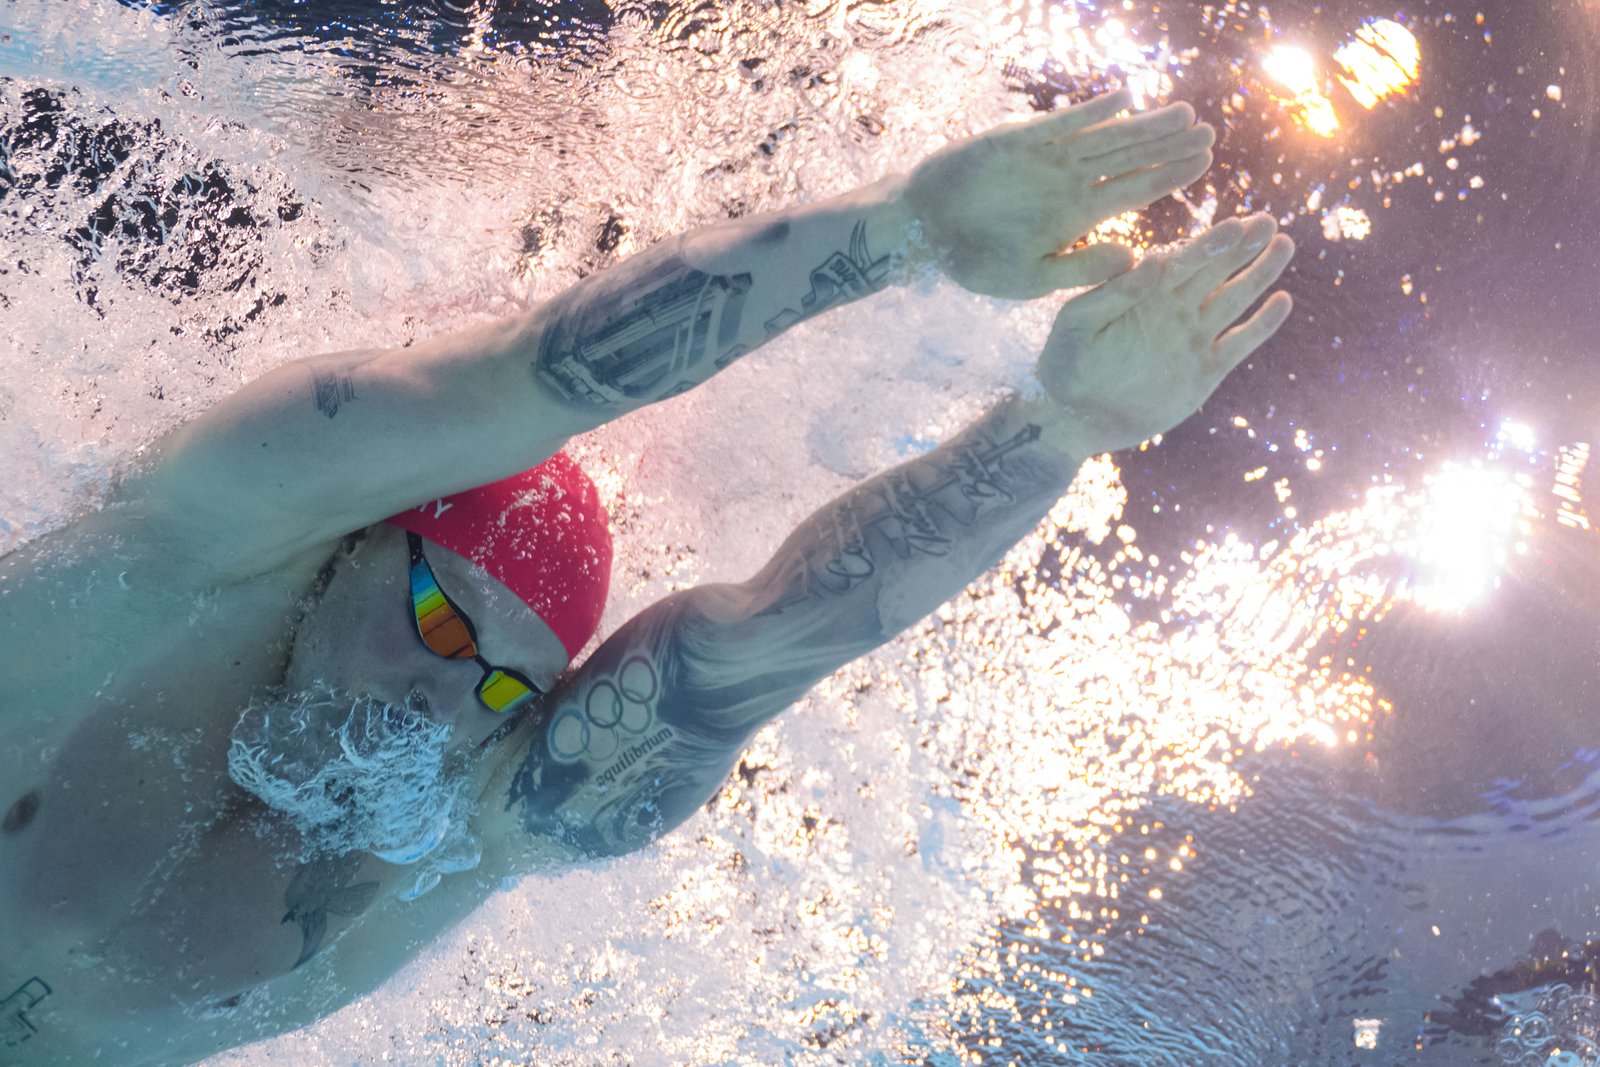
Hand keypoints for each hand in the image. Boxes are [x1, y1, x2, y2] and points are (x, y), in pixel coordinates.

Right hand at [903, 89, 1214, 299]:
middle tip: (1210, 134)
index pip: (1132, 192)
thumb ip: (1080, 268)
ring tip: (1184, 115)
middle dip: (1168, 147)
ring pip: (1105, 138)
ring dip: (1143, 126)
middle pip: (1129, 159)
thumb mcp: (1029, 279)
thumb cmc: (972, 260)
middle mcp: (1068, 184)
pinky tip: (1126, 100)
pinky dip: (1092, 112)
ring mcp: (1046, 160)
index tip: (1204, 165)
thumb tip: (1135, 260)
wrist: (921, 232)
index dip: (1167, 177)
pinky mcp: (1019, 140)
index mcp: (1074, 217)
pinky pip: (1063, 123)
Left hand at [1037, 214, 1294, 455]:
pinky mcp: (1205, 370)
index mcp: (1144, 292)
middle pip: (1215, 271)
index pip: (1182, 260)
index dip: (1209, 243)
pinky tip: (1282, 301)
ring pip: (1234, 299)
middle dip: (1242, 246)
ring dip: (1258, 274)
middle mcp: (1173, 308)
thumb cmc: (1065, 366)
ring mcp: (1192, 338)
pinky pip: (1239, 342)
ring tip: (1283, 245)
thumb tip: (1152, 262)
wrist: (1074, 418)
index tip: (1235, 225)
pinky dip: (1261, 325)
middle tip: (1268, 222)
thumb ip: (1112, 294)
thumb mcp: (1078, 325)